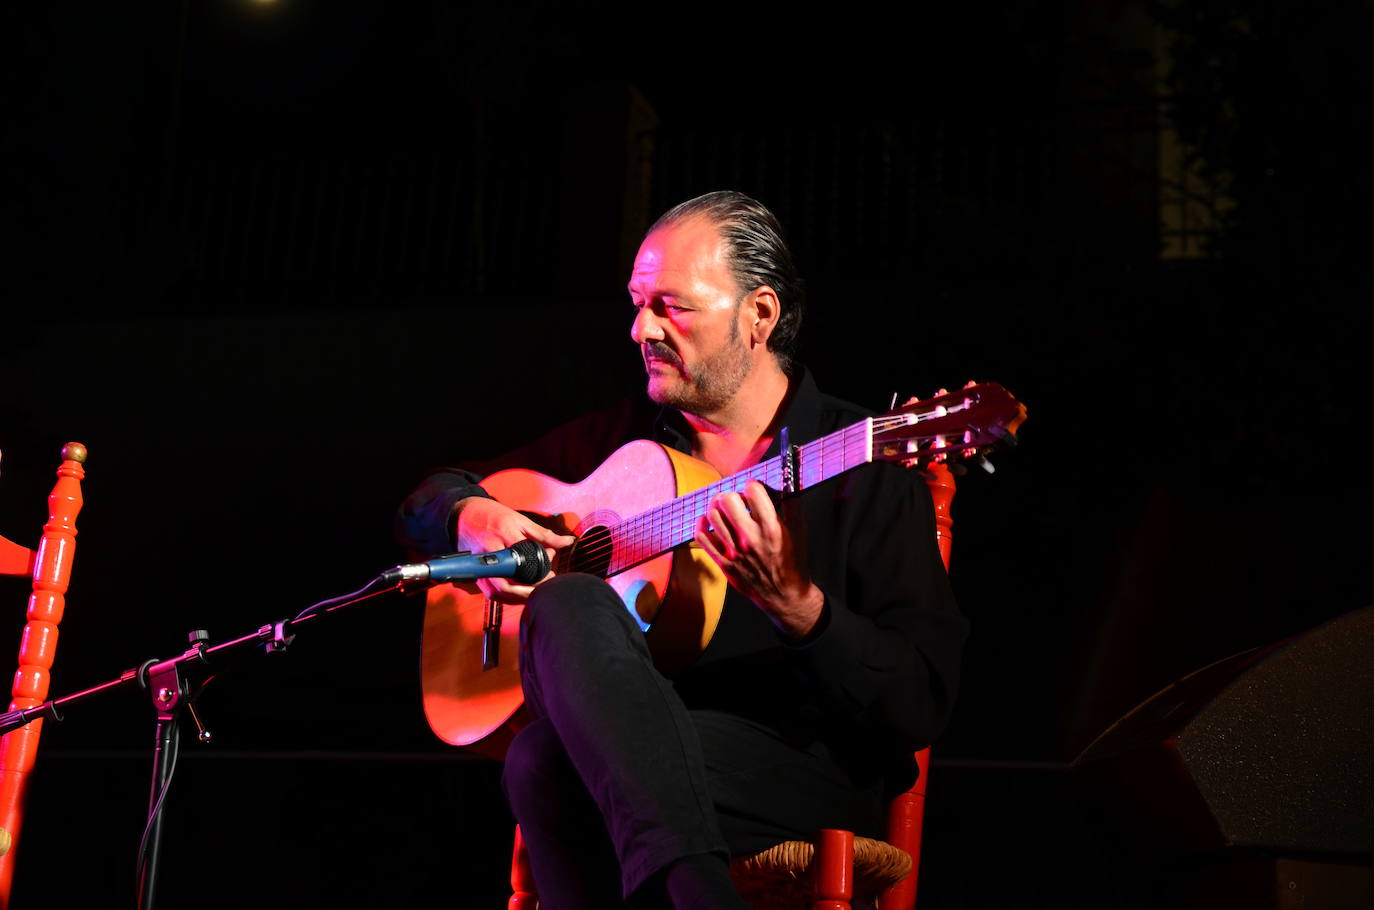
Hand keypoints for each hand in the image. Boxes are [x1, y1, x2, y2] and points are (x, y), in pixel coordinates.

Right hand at [453, 497, 574, 602]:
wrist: (463, 515)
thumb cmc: (493, 516)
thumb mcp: (520, 520)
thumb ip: (544, 535)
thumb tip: (567, 541)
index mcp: (503, 535)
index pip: (522, 561)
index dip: (538, 574)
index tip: (550, 575)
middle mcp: (489, 552)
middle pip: (507, 584)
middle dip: (528, 591)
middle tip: (544, 586)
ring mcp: (479, 566)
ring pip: (498, 593)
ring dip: (518, 597)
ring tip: (534, 591)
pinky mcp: (475, 574)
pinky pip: (491, 593)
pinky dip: (507, 596)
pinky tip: (521, 592)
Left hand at [693, 480, 824, 641]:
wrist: (784, 595)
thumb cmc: (793, 561)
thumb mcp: (800, 530)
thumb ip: (793, 501)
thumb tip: (787, 477)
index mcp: (771, 528)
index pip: (752, 490)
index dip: (753, 486)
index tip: (754, 492)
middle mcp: (750, 539)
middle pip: (727, 500)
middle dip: (732, 494)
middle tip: (736, 500)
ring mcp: (734, 552)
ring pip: (712, 515)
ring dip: (717, 507)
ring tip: (724, 509)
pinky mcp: (723, 563)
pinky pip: (701, 537)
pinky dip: (702, 525)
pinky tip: (710, 522)